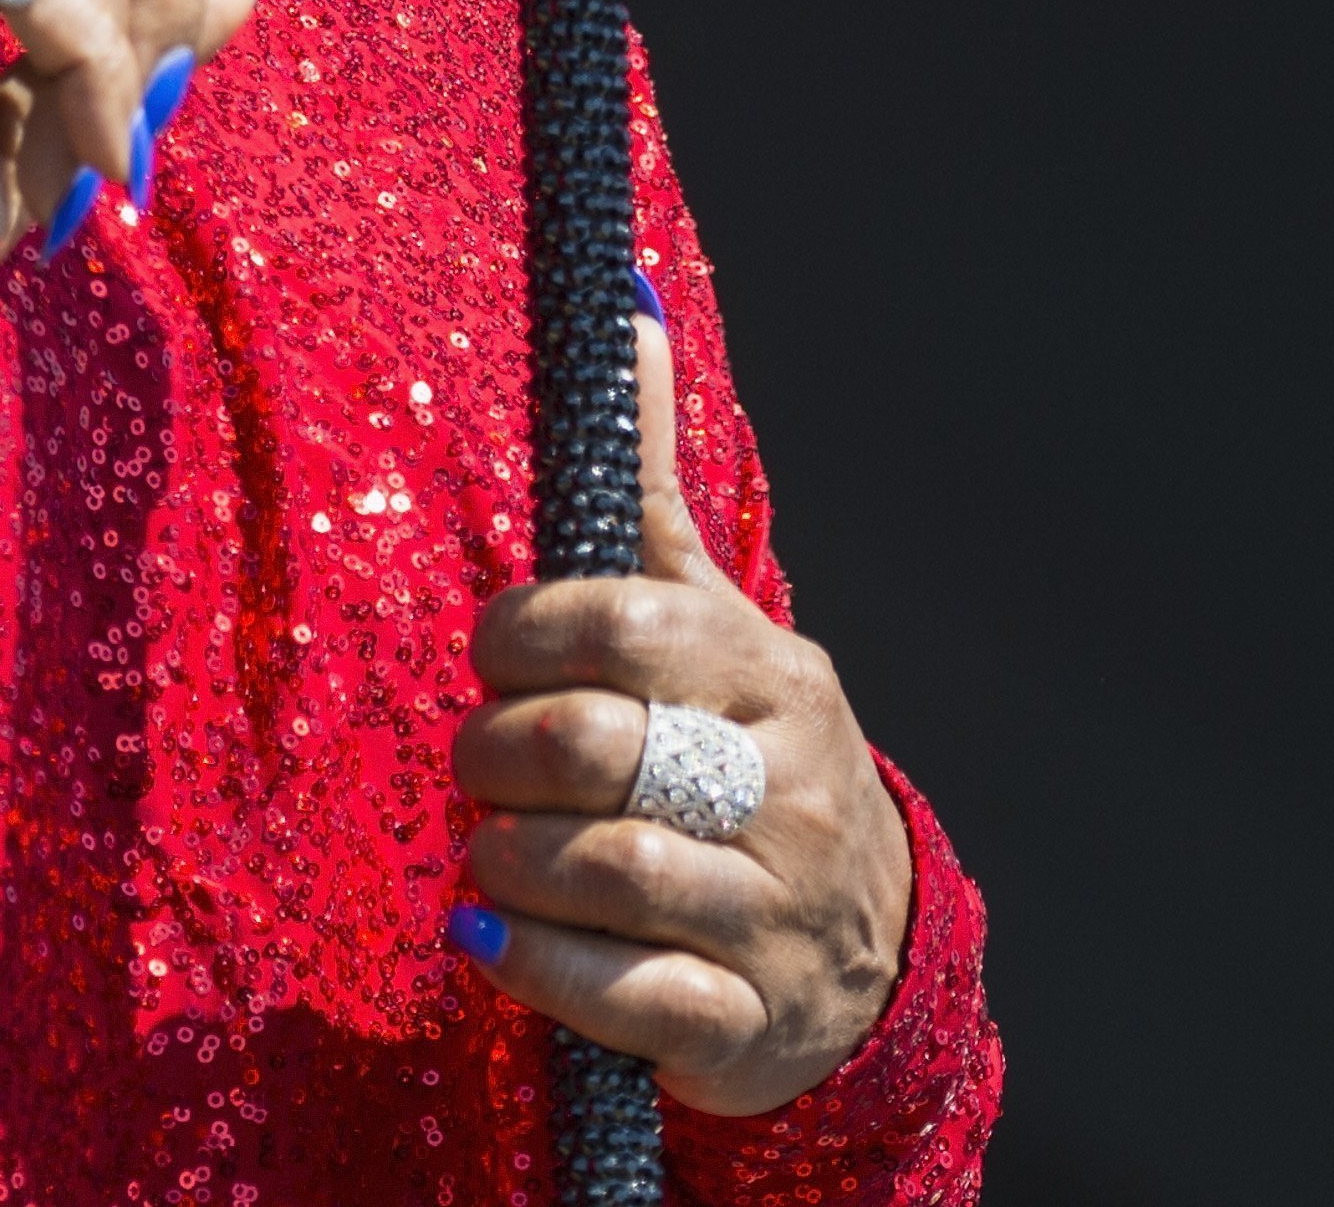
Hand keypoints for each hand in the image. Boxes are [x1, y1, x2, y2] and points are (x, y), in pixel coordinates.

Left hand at [444, 314, 911, 1117]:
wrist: (857, 953)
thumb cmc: (744, 756)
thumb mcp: (715, 620)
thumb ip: (655, 486)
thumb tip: (627, 309)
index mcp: (771, 675)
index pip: (622, 622)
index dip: (519, 636)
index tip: (492, 658)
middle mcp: (787, 789)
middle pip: (594, 746)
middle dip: (494, 754)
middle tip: (476, 764)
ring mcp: (775, 912)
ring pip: (604, 872)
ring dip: (504, 862)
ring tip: (488, 853)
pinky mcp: (744, 1024)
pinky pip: (624, 995)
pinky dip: (534, 967)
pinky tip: (490, 939)